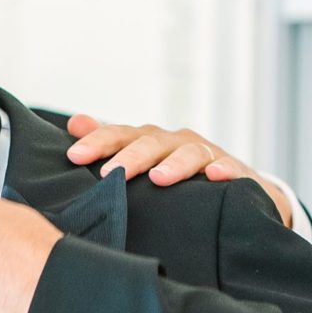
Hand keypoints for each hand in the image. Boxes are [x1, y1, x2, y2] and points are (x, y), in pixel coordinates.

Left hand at [64, 117, 294, 228]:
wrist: (237, 189)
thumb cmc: (180, 177)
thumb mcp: (147, 160)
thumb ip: (112, 143)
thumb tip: (75, 123)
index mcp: (153, 141)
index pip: (123, 135)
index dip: (99, 142)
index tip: (74, 156)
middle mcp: (178, 143)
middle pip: (153, 142)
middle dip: (131, 156)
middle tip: (109, 173)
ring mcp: (209, 156)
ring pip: (191, 153)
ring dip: (175, 164)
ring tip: (159, 178)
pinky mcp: (237, 174)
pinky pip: (232, 170)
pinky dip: (225, 171)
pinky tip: (215, 177)